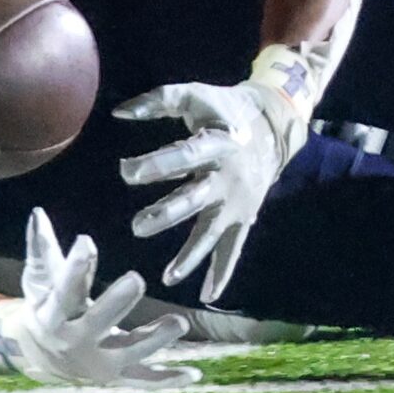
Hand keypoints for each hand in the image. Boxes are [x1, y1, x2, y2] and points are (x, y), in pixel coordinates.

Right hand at [0, 208, 196, 387]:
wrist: (39, 354)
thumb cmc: (46, 304)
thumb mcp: (41, 277)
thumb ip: (42, 247)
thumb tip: (37, 213)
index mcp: (54, 315)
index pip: (64, 290)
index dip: (74, 268)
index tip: (87, 241)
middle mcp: (75, 342)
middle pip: (96, 324)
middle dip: (116, 304)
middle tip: (137, 280)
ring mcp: (97, 362)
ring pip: (128, 354)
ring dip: (154, 341)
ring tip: (180, 323)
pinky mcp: (116, 375)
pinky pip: (143, 379)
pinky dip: (167, 379)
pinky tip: (194, 375)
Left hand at [117, 79, 301, 303]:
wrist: (274, 127)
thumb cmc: (224, 109)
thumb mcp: (196, 95)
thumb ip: (159, 101)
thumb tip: (119, 114)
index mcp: (216, 143)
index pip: (184, 155)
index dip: (158, 163)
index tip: (126, 171)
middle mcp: (227, 176)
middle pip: (195, 198)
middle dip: (168, 213)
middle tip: (137, 226)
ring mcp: (236, 202)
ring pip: (211, 231)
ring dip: (191, 255)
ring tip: (168, 277)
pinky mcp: (243, 217)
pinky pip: (233, 248)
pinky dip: (222, 273)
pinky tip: (208, 297)